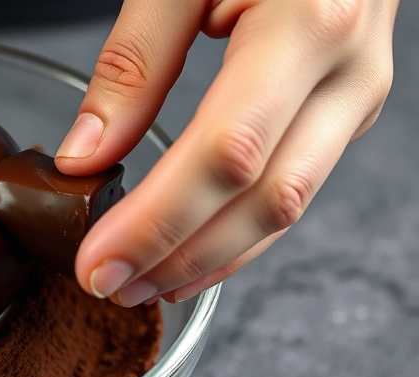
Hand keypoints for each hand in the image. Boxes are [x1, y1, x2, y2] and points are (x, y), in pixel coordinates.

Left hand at [56, 0, 397, 305]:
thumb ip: (133, 61)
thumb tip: (85, 156)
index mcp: (306, 24)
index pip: (225, 154)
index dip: (158, 220)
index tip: (97, 259)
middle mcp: (347, 72)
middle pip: (263, 198)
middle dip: (178, 256)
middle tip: (108, 287)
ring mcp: (355, 97)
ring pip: (286, 209)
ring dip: (208, 259)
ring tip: (138, 285)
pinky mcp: (345, 111)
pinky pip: (293, 190)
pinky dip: (237, 234)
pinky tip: (190, 257)